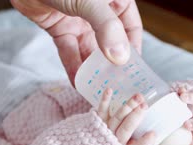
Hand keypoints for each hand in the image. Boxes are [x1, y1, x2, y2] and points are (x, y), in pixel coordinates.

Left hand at [11, 0, 141, 84]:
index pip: (131, 26)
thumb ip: (107, 28)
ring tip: (96, 89)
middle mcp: (98, 10)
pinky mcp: (59, 26)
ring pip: (88, 48)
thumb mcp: (91, 1)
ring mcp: (78, 19)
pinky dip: (72, 65)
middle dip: (111, 63)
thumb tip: (120, 58)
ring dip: (92, 68)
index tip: (133, 72)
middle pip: (110, 41)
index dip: (133, 48)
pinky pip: (69, 49)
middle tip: (115, 85)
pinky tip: (77, 82)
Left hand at [96, 88, 155, 144]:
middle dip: (135, 117)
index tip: (153, 133)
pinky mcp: (99, 121)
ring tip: (138, 97)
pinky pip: (101, 111)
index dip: (145, 142)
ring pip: (117, 118)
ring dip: (127, 106)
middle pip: (126, 129)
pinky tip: (109, 90)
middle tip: (144, 106)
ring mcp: (106, 131)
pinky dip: (105, 100)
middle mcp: (116, 142)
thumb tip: (154, 132)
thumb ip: (146, 140)